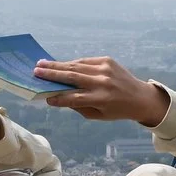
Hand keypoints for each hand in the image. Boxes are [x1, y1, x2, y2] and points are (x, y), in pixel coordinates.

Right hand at [36, 56, 168, 126]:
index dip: (58, 98)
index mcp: (101, 99)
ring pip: (76, 66)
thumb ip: (78, 107)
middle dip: (52, 74)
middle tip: (36, 71)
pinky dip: (72, 63)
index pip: (74, 98)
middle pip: (72, 77)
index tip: (45, 97)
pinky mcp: (107, 60)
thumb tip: (58, 96)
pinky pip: (85, 61)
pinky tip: (60, 64)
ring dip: (58, 65)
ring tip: (42, 64)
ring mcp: (105, 69)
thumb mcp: (98, 115)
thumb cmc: (116, 110)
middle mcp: (102, 83)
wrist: (140, 97)